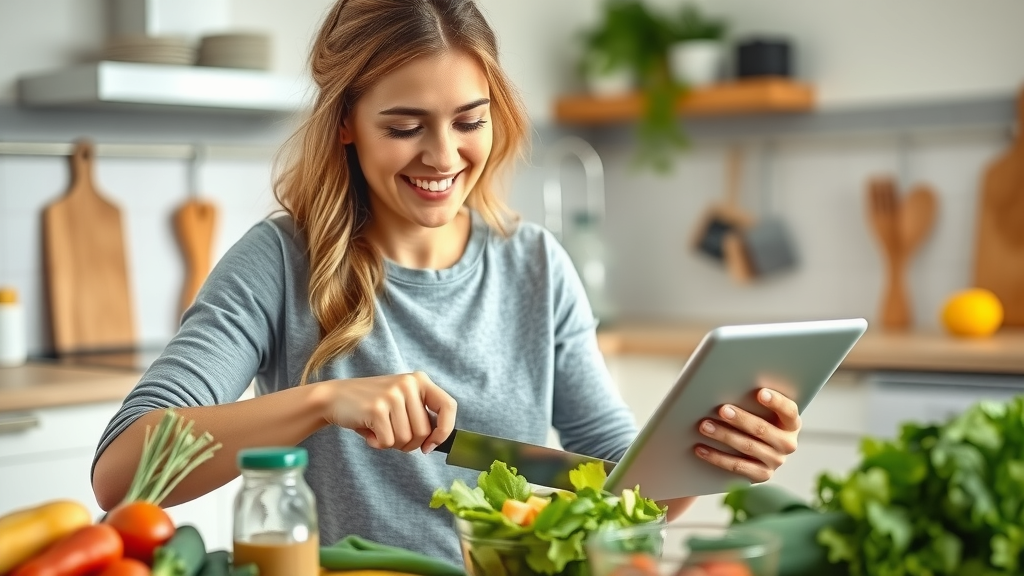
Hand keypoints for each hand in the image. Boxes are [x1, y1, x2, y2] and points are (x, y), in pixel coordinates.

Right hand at [321, 371, 456, 452]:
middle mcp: (409, 384)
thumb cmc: (372, 406)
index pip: (448, 406)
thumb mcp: (401, 402)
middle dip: (409, 444)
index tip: (431, 446)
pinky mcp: (377, 408)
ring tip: (378, 430)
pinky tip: (369, 432)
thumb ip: (420, 416)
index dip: (444, 431)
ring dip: (392, 444)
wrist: (335, 398)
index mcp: (420, 381)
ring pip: (406, 439)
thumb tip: (436, 442)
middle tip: (391, 436)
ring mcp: (393, 395)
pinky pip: (388, 441)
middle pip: (424, 432)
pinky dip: (378, 444)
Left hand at [694, 385, 800, 482]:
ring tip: (705, 426)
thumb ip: (752, 400)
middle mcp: (787, 443)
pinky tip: (701, 448)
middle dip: (741, 419)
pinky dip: (717, 457)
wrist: (754, 452)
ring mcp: (775, 461)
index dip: (776, 402)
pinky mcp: (761, 475)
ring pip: (748, 447)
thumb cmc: (753, 420)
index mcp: (791, 423)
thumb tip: (728, 386)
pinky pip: (737, 466)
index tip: (760, 393)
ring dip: (724, 436)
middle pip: (763, 430)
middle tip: (722, 410)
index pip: (788, 411)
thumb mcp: (760, 410)